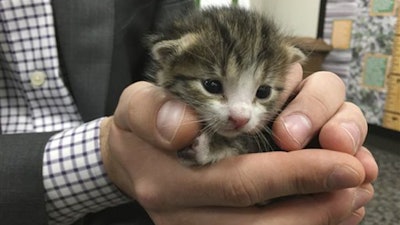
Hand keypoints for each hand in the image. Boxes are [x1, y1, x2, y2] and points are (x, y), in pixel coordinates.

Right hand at [101, 78, 376, 224]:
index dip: (295, 174)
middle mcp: (181, 216)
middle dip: (317, 204)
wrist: (128, 160)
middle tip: (358, 184)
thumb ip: (154, 112)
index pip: (240, 183)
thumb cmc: (140, 129)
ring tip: (351, 199)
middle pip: (259, 222)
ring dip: (315, 221)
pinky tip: (323, 213)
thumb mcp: (136, 106)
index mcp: (167, 180)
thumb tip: (183, 129)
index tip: (343, 163)